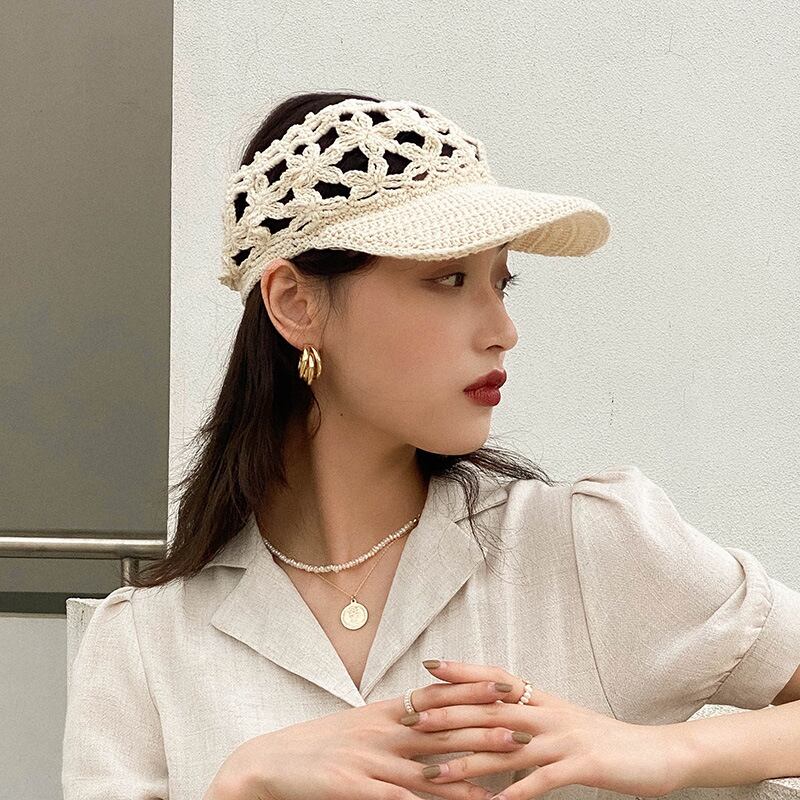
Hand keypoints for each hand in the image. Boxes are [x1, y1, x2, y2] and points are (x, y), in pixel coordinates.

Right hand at [209, 673, 531, 799]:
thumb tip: (428, 716)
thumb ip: (393, 721)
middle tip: (522, 729)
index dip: (472, 692)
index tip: (506, 687)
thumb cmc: (318, 745)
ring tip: (503, 777)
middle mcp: (381, 732)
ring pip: (428, 768)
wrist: (270, 762)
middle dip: (484, 729)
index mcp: (383, 713)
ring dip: (469, 774)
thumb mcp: (358, 725)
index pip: (435, 697)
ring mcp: (368, 761)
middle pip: (442, 730)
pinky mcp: (353, 789)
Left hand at [409, 659, 687, 798]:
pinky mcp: (581, 764)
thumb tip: (490, 717)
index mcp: (541, 699)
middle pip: (490, 709)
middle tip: (412, 722)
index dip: (462, 671)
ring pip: (505, 747)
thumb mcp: (560, 721)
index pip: (494, 677)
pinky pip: (540, 781)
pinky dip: (515, 795)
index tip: (428, 667)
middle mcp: (547, 712)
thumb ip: (527, 716)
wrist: (654, 752)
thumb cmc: (601, 740)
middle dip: (449, 716)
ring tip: (435, 775)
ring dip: (467, 762)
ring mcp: (563, 737)